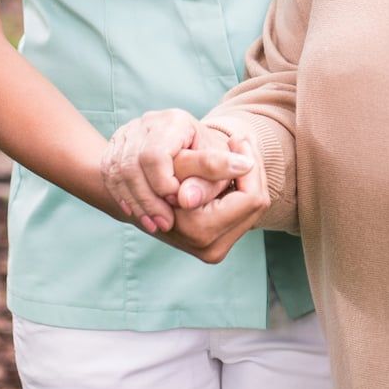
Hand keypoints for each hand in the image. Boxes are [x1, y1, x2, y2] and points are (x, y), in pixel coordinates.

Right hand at [101, 109, 247, 233]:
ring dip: (135, 203)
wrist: (194, 150)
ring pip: (118, 172)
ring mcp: (129, 133)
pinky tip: (137, 213)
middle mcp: (148, 122)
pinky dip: (123, 197)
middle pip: (133, 164)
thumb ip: (208, 182)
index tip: (179, 203)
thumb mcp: (217, 167)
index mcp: (174, 121)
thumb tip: (187, 200)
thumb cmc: (210, 160)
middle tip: (164, 223)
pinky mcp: (117, 147)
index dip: (163, 184)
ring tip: (153, 224)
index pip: (155, 155)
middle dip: (148, 199)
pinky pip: (110, 175)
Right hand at [157, 133, 269, 263]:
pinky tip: (225, 169)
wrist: (133, 187)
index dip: (249, 163)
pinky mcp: (214, 243)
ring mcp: (211, 248)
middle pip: (255, 203)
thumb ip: (208, 166)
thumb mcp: (181, 159)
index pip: (250, 198)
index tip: (238, 139)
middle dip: (249, 170)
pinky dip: (237, 187)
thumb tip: (243, 166)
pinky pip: (244, 210)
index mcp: (198, 229)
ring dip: (246, 177)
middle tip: (238, 142)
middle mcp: (205, 247)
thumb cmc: (155, 166)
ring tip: (231, 153)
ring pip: (253, 207)